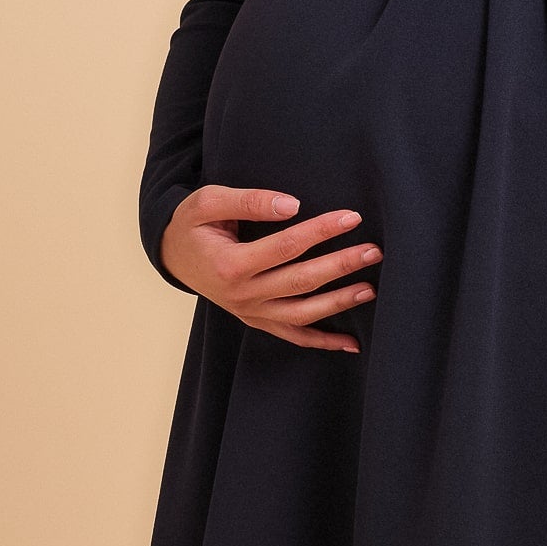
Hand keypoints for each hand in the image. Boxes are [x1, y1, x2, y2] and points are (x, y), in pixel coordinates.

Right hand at [158, 184, 381, 353]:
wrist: (172, 254)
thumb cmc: (192, 224)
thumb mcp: (208, 202)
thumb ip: (249, 201)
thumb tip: (292, 205)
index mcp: (230, 265)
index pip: (286, 247)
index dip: (321, 231)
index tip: (351, 217)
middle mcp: (242, 295)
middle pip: (301, 281)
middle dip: (341, 266)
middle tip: (374, 251)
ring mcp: (250, 312)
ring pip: (302, 314)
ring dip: (339, 302)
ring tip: (371, 288)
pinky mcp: (256, 320)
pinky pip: (293, 336)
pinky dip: (322, 342)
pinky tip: (352, 344)